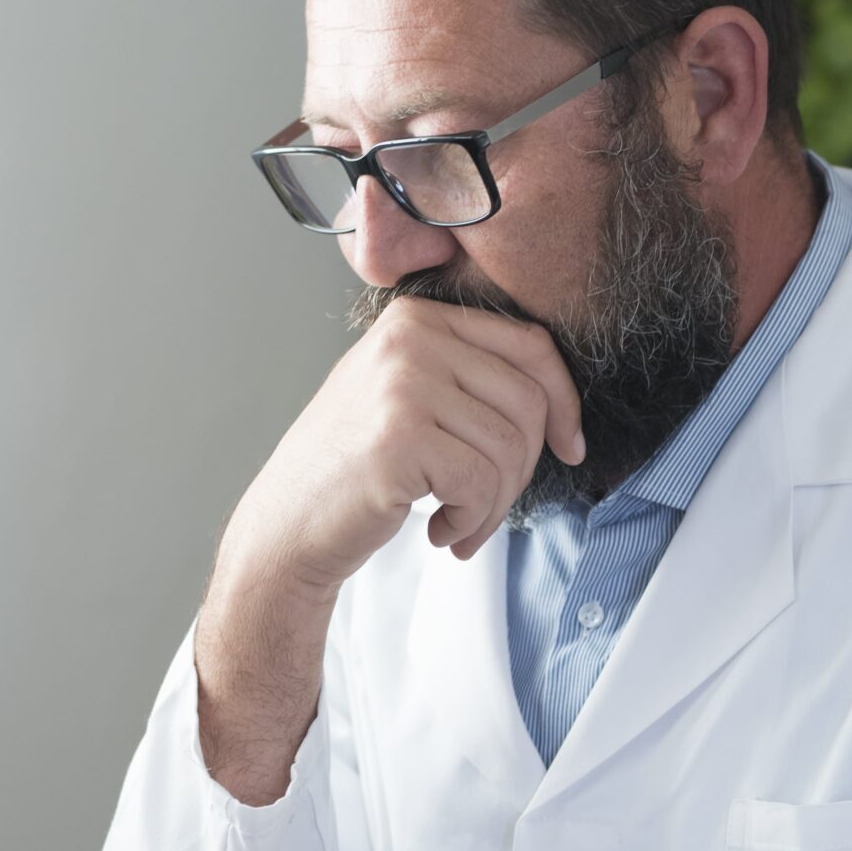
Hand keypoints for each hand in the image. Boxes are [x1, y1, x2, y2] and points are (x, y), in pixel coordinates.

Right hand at [217, 299, 584, 597]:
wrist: (283, 529)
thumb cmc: (349, 474)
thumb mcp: (403, 398)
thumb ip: (466, 376)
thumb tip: (560, 401)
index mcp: (416, 319)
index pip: (530, 347)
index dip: (564, 403)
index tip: (568, 448)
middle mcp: (409, 339)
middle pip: (528, 401)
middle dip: (523, 469)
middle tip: (488, 507)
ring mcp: (402, 384)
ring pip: (509, 447)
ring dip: (495, 504)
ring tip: (459, 524)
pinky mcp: (399, 437)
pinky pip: (481, 481)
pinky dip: (472, 520)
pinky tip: (439, 531)